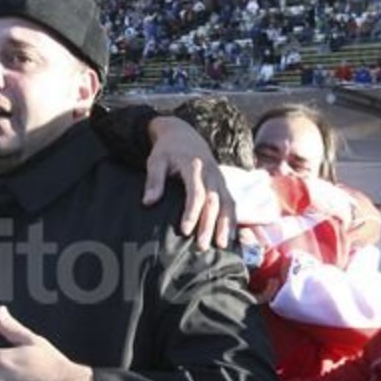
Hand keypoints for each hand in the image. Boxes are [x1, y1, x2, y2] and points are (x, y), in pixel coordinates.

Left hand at [143, 116, 235, 249]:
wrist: (184, 135)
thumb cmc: (167, 150)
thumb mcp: (156, 160)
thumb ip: (154, 180)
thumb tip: (148, 202)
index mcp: (195, 166)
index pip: (197, 192)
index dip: (192, 212)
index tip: (184, 230)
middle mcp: (211, 173)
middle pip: (214, 201)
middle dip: (209, 224)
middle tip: (202, 245)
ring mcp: (220, 179)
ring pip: (227, 203)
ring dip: (226, 225)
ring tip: (222, 245)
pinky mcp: (223, 184)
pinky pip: (231, 203)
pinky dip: (233, 220)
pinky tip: (231, 237)